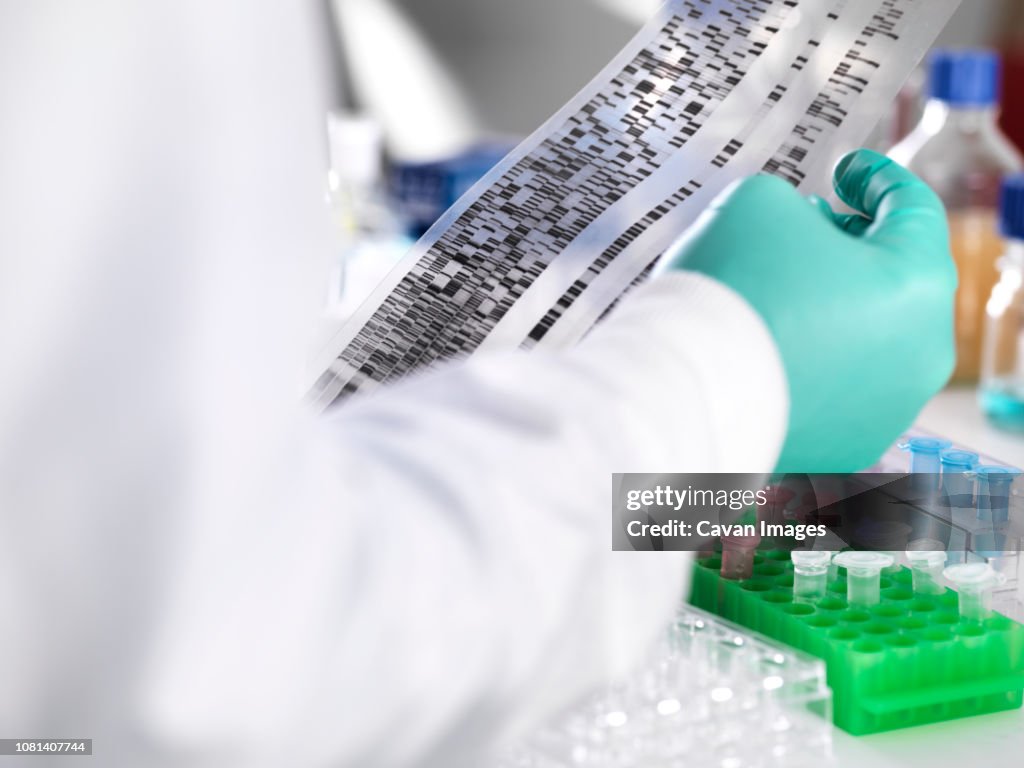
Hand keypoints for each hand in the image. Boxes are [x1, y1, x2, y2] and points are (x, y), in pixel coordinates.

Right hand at [665, 150, 955, 471]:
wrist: (686, 390)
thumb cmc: (729, 291)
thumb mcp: (757, 203)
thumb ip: (792, 204)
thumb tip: (797, 231)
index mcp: (917, 284)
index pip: (912, 211)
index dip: (875, 179)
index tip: (846, 171)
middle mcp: (920, 354)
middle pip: (895, 279)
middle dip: (851, 245)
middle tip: (810, 226)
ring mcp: (888, 408)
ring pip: (870, 338)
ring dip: (833, 304)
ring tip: (781, 287)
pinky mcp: (848, 445)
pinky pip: (838, 386)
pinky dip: (814, 358)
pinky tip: (771, 342)